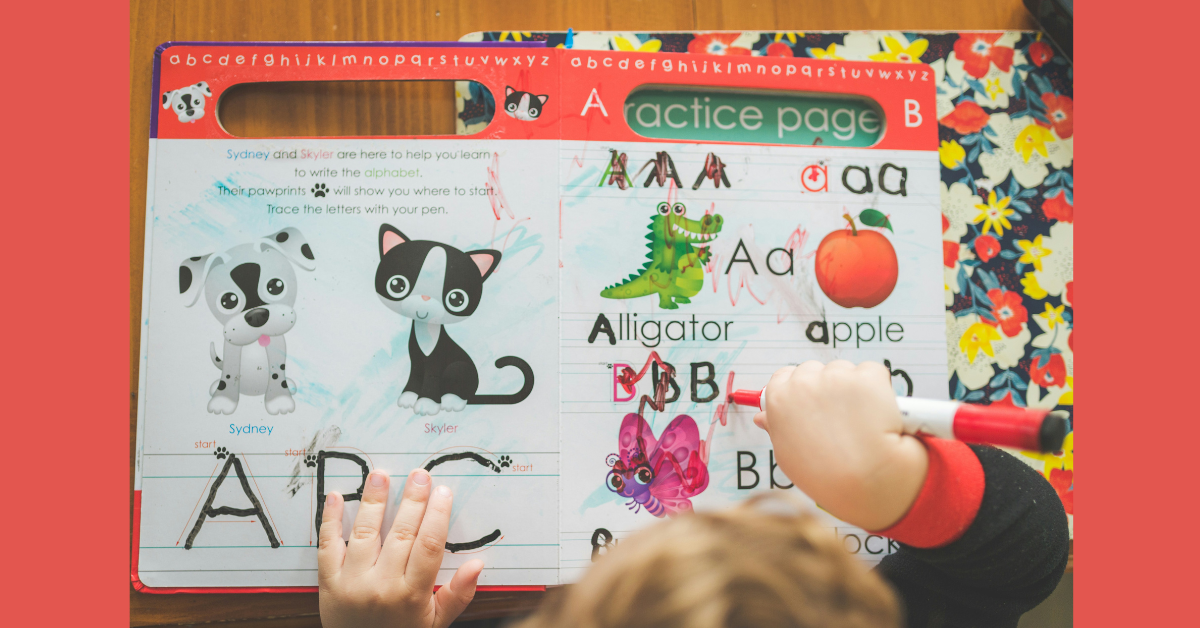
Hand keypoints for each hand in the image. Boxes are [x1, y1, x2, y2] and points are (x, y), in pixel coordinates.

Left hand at [318, 469, 483, 627]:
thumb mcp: (436, 622)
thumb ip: (458, 594)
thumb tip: (478, 564)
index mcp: (412, 595)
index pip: (428, 547)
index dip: (437, 516)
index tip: (443, 492)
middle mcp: (382, 586)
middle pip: (401, 534)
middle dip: (413, 501)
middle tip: (420, 475)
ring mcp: (352, 582)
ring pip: (364, 533)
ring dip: (373, 502)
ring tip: (381, 475)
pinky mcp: (328, 581)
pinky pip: (328, 546)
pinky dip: (329, 519)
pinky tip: (334, 496)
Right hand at [754, 360, 928, 530]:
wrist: (865, 480)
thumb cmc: (825, 476)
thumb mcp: (787, 455)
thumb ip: (776, 429)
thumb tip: (763, 417)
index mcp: (779, 399)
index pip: (783, 377)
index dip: (799, 390)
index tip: (811, 404)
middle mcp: (804, 382)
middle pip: (814, 370)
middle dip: (825, 387)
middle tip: (839, 417)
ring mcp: (836, 376)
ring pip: (844, 371)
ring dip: (851, 387)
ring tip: (860, 421)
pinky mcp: (867, 375)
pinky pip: (873, 372)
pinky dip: (878, 388)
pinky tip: (878, 414)